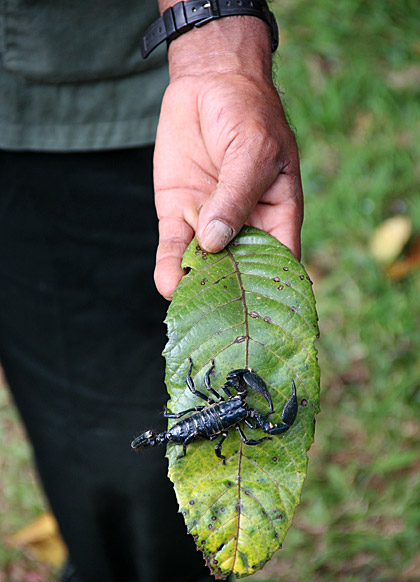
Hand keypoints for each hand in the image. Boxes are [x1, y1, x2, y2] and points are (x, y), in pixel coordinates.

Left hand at [153, 16, 302, 299]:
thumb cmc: (248, 114)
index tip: (266, 319)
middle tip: (219, 322)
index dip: (276, 292)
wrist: (208, 82)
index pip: (281, 263)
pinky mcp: (178, 215)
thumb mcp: (253, 151)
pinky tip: (167, 282)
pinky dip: (170, 264)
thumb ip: (235, 197)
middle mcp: (244, 228)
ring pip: (204, 265)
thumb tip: (216, 243)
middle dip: (230, 296)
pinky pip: (174, 246)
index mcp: (278, 216)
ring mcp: (209, 224)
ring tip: (187, 305)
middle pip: (240, 273)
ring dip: (195, 285)